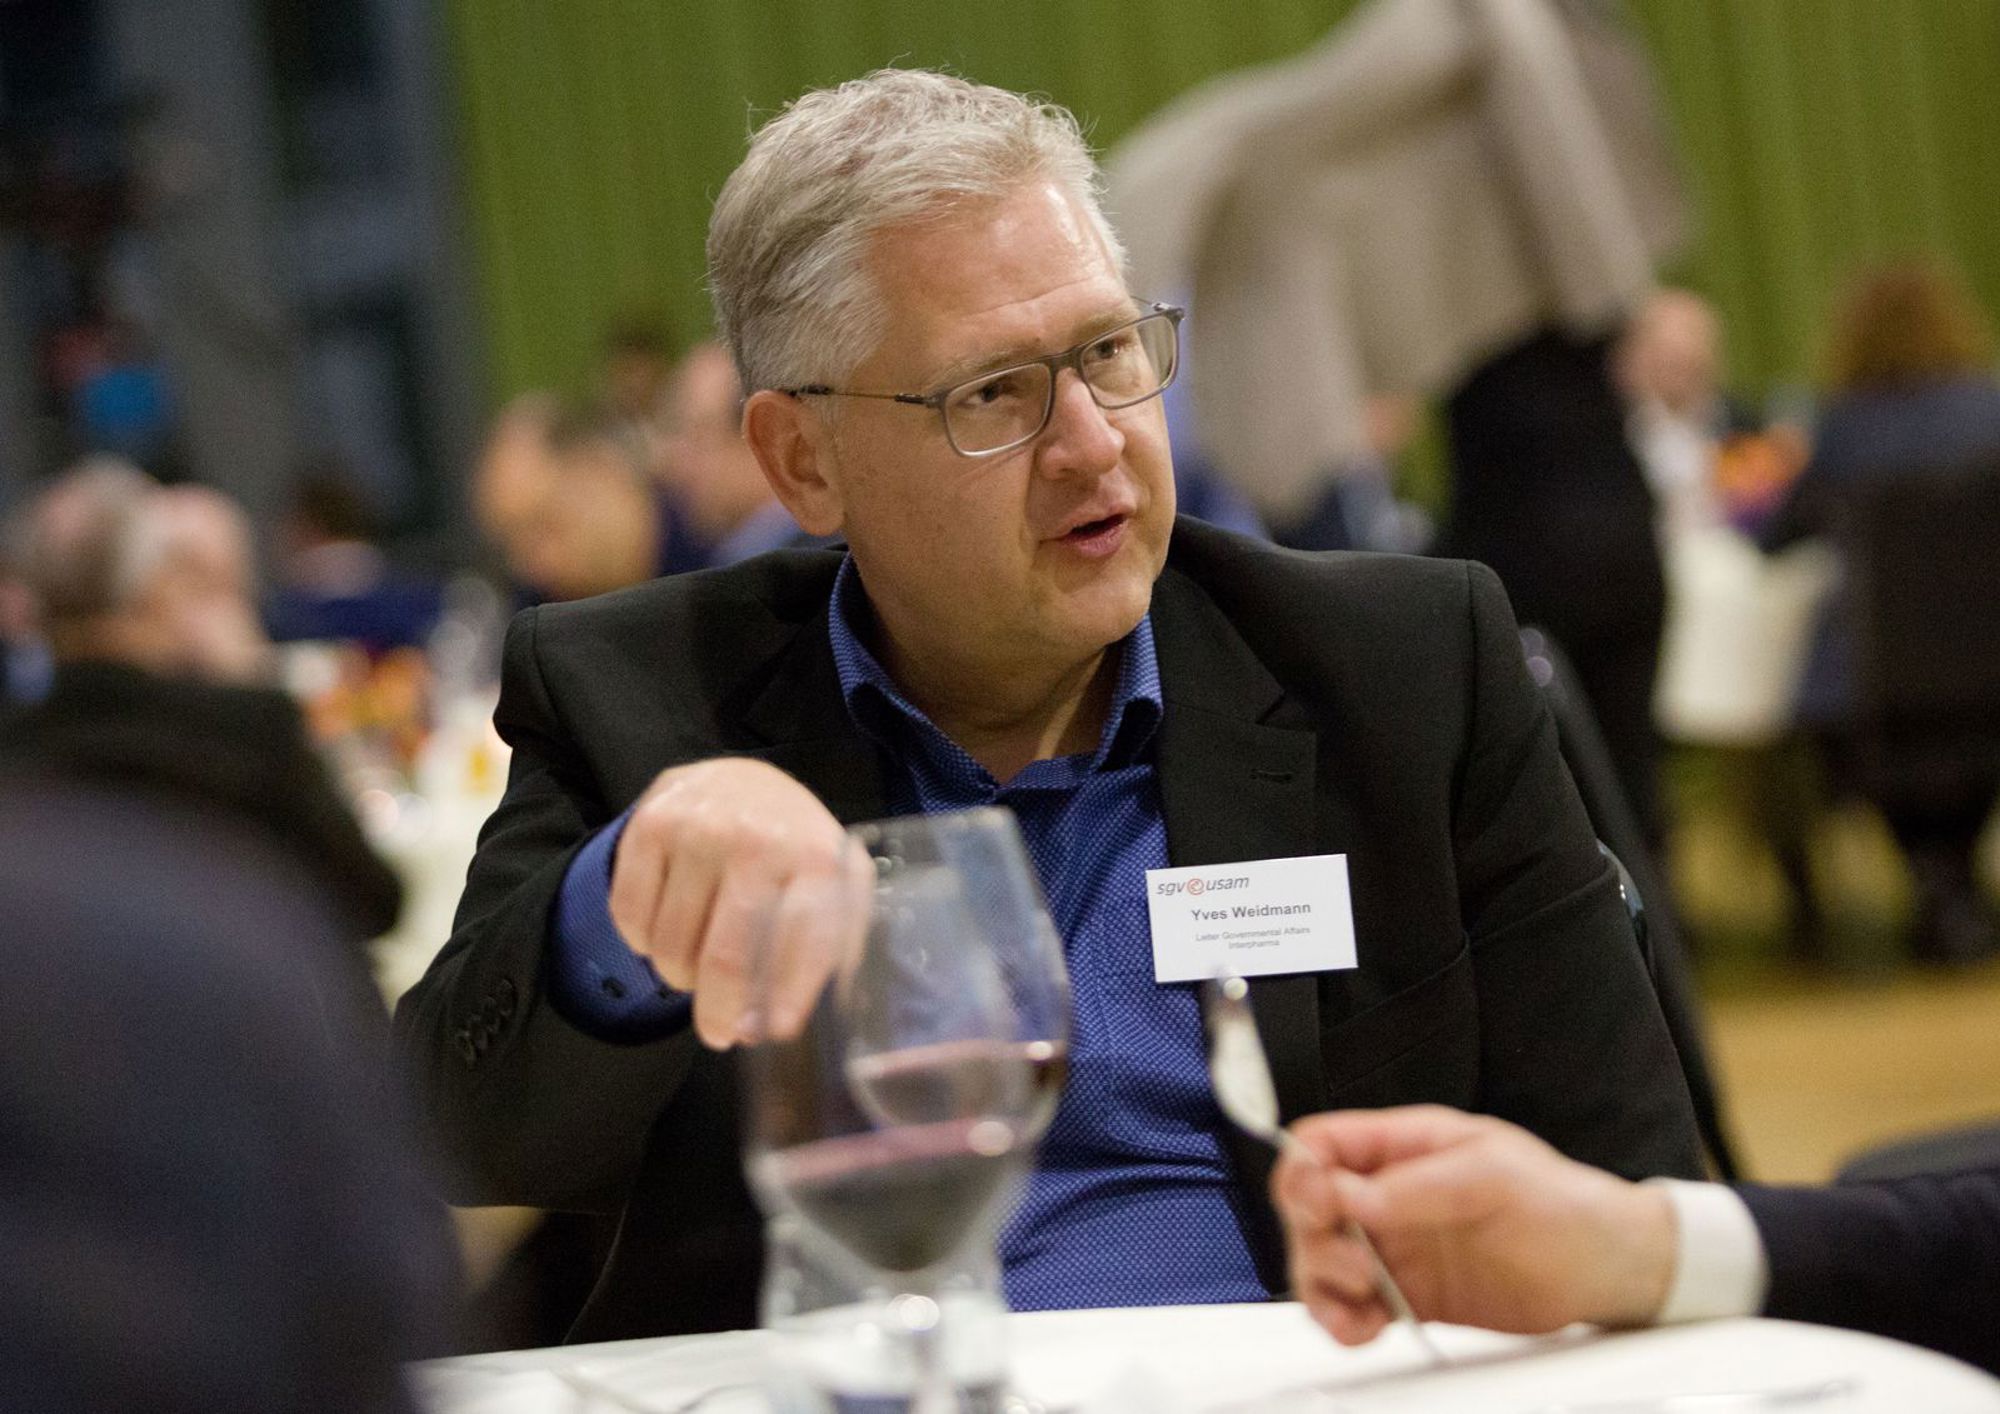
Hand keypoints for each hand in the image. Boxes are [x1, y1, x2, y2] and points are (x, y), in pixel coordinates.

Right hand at [609, 758, 866, 1048]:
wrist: (742, 777)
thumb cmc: (795, 847)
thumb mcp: (838, 882)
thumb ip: (835, 945)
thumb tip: (798, 1023)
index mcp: (818, 858)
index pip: (803, 942)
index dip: (787, 997)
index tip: (772, 1034)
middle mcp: (758, 839)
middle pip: (725, 958)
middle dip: (719, 1013)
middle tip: (718, 1033)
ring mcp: (699, 829)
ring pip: (670, 946)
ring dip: (679, 977)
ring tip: (696, 966)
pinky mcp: (651, 824)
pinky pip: (631, 918)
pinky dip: (642, 943)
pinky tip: (666, 928)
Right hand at [1271, 1105, 1675, 1344]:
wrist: (1604, 1268)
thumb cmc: (1558, 1201)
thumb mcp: (1489, 1173)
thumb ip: (1416, 1185)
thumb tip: (1350, 1197)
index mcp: (1401, 1146)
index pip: (1320, 1144)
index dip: (1304, 1173)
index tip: (1323, 1206)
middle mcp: (1386, 1195)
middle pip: (1305, 1208)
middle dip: (1315, 1238)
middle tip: (1357, 1263)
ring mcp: (1393, 1248)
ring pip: (1318, 1263)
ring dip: (1322, 1285)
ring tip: (1362, 1301)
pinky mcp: (1405, 1298)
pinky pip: (1349, 1310)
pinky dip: (1342, 1323)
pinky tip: (1365, 1328)